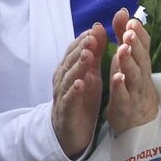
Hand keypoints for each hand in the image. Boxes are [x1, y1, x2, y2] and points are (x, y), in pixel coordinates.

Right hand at [51, 27, 105, 159]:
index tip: (95, 29)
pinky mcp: (66, 111)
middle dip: (81, 49)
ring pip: (69, 78)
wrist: (70, 133)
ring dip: (78, 66)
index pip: (74, 51)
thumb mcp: (90, 74)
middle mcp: (63, 80)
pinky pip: (69, 100)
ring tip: (88, 55)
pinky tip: (80, 84)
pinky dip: (74, 91)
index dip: (83, 40)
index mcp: (69, 70)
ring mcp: (63, 95)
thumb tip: (98, 28)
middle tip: (92, 38)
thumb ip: (94, 53)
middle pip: (70, 61)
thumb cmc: (81, 99)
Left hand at [105, 7, 157, 132]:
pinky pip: (123, 96)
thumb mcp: (128, 58)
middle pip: (141, 58)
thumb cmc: (132, 84)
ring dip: (128, 62)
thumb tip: (122, 12)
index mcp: (141, 63)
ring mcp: (134, 91)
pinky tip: (116, 77)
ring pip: (134, 75)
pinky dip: (120, 87)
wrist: (140, 120)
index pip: (144, 45)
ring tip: (122, 50)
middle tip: (129, 32)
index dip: (139, 33)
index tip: (132, 21)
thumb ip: (123, 36)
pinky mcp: (125, 106)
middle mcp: (141, 75)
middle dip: (135, 44)